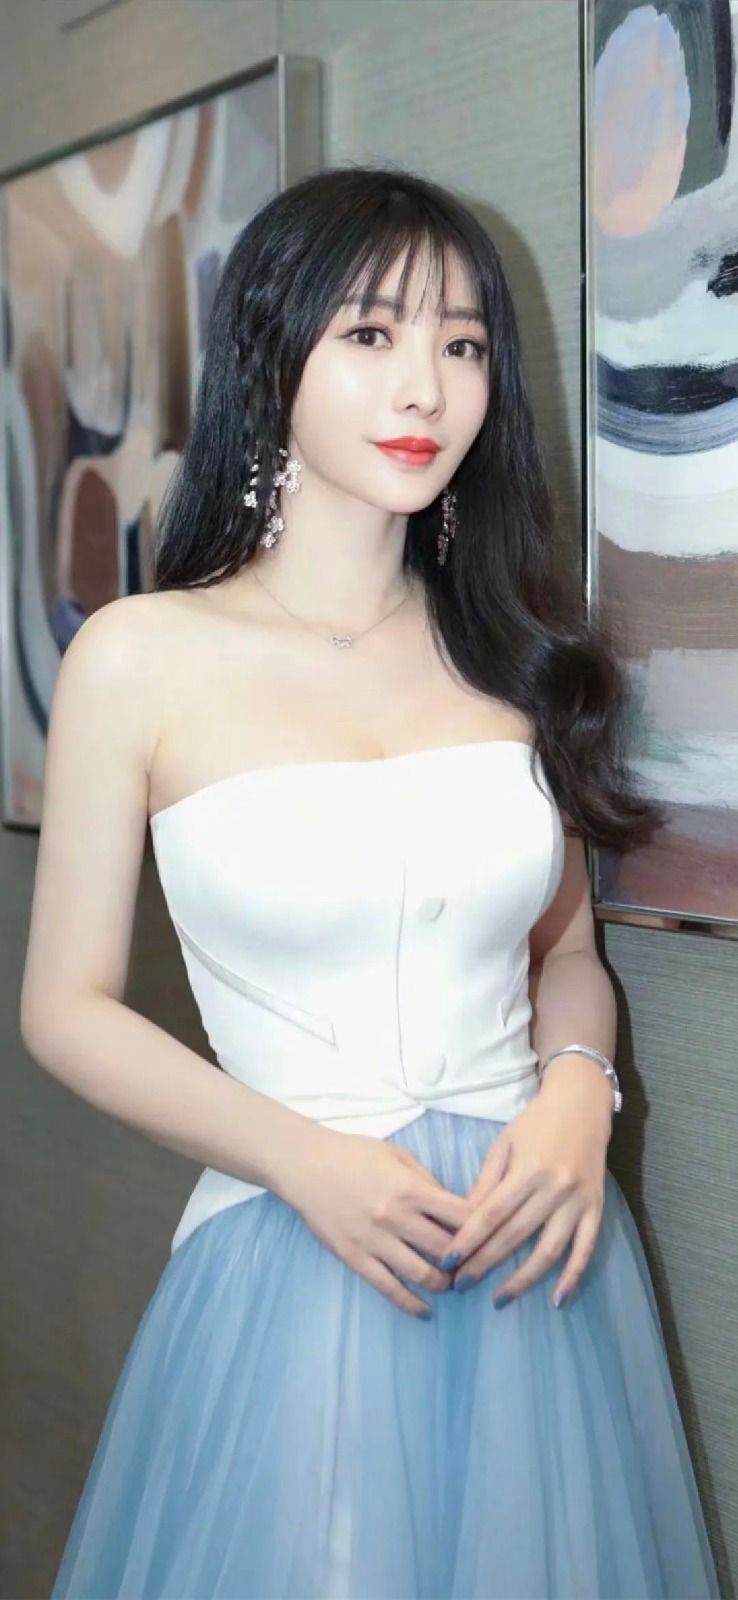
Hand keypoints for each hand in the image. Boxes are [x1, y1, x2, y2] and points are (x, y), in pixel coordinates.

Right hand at [281, 1126, 473, 1319]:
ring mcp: (376, 1241)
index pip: (463, 1215)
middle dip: (468, 1261)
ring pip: (424, 1275)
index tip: (493, 1235)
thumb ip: (427, 1181)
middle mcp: (397, 1217)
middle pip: (448, 1249)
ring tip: (451, 1284)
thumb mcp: (397, 1156)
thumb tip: (453, 1208)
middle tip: (476, 1266)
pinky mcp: (356, 1258)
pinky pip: (389, 1289)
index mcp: (411, 1188)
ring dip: (445, 1284)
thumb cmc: (353, 1155)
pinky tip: (425, 1311)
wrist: (305, 1166)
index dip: (485, 1228)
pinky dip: (412, 1304)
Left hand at [442, 1062, 612, 1306]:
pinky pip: (585, 1249)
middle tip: (461, 1285)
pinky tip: (558, 1300)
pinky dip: (573, 1277)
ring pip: (549, 1250)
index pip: (492, 1214)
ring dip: (523, 1279)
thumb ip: (486, 1183)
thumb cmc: (535, 1123)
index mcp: (528, 1169)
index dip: (468, 1240)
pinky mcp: (596, 1208)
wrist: (582, 1104)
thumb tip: (463, 1222)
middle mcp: (555, 1188)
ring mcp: (578, 1201)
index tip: (448, 1263)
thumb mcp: (504, 1144)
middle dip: (485, 1263)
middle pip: (515, 1235)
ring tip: (500, 1299)